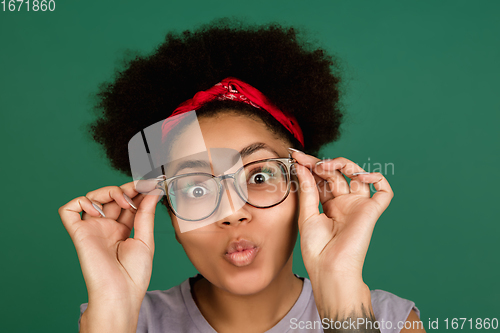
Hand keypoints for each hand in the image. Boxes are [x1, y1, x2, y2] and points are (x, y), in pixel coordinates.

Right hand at [59, 181, 162, 308]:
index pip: (128, 202)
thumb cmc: (134, 273)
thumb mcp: (145, 239)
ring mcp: (92, 228)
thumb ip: (146, 214)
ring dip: (109, 191)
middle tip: (140, 188)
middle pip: (111, 196)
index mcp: (123, 229)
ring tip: (125, 202)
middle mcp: (106, 227)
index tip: (152, 183)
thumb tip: (152, 191)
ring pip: (92, 197)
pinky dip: (81, 202)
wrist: (120, 292)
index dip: (137, 191)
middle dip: (126, 188)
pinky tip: (99, 211)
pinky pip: (68, 210)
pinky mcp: (78, 233)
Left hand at [290, 150, 393, 281]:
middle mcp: (344, 203)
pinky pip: (383, 191)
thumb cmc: (316, 248)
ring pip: (358, 175)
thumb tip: (301, 166)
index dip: (310, 166)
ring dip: (344, 164)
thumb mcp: (306, 214)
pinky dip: (377, 178)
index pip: (322, 179)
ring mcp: (358, 206)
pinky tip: (360, 175)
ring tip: (325, 166)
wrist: (329, 268)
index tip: (296, 156)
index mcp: (328, 206)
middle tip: (307, 161)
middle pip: (337, 174)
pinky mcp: (372, 211)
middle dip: (321, 163)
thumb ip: (307, 189)